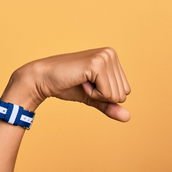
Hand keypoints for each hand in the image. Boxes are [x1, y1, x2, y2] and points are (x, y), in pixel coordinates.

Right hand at [3, 48, 131, 121]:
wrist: (43, 80)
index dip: (106, 95)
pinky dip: (92, 94)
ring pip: (116, 95)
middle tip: (84, 83)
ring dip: (96, 95)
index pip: (125, 91)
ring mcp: (105, 57)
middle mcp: (111, 53)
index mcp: (112, 57)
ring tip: (81, 81)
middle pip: (123, 94)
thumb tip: (128, 118)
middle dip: (102, 96)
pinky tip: (80, 81)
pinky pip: (107, 94)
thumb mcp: (94, 97)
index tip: (89, 84)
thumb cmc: (67, 86)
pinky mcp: (97, 64)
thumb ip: (110, 106)